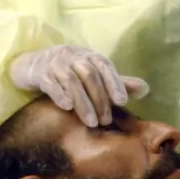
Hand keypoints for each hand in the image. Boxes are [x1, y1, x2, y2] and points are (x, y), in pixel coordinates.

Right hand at [8, 46, 150, 126]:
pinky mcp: (39, 73)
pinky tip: (67, 107)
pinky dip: (59, 94)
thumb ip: (118, 82)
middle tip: (106, 121)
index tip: (123, 102)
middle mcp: (73, 56)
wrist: (34, 64)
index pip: (105, 66)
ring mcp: (55, 63)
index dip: (115, 83)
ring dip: (83, 103)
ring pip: (71, 81)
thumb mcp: (95, 74)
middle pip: (89, 75)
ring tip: (91, 122)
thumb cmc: (71, 71)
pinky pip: (50, 83)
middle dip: (100, 100)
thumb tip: (145, 89)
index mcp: (89, 55)